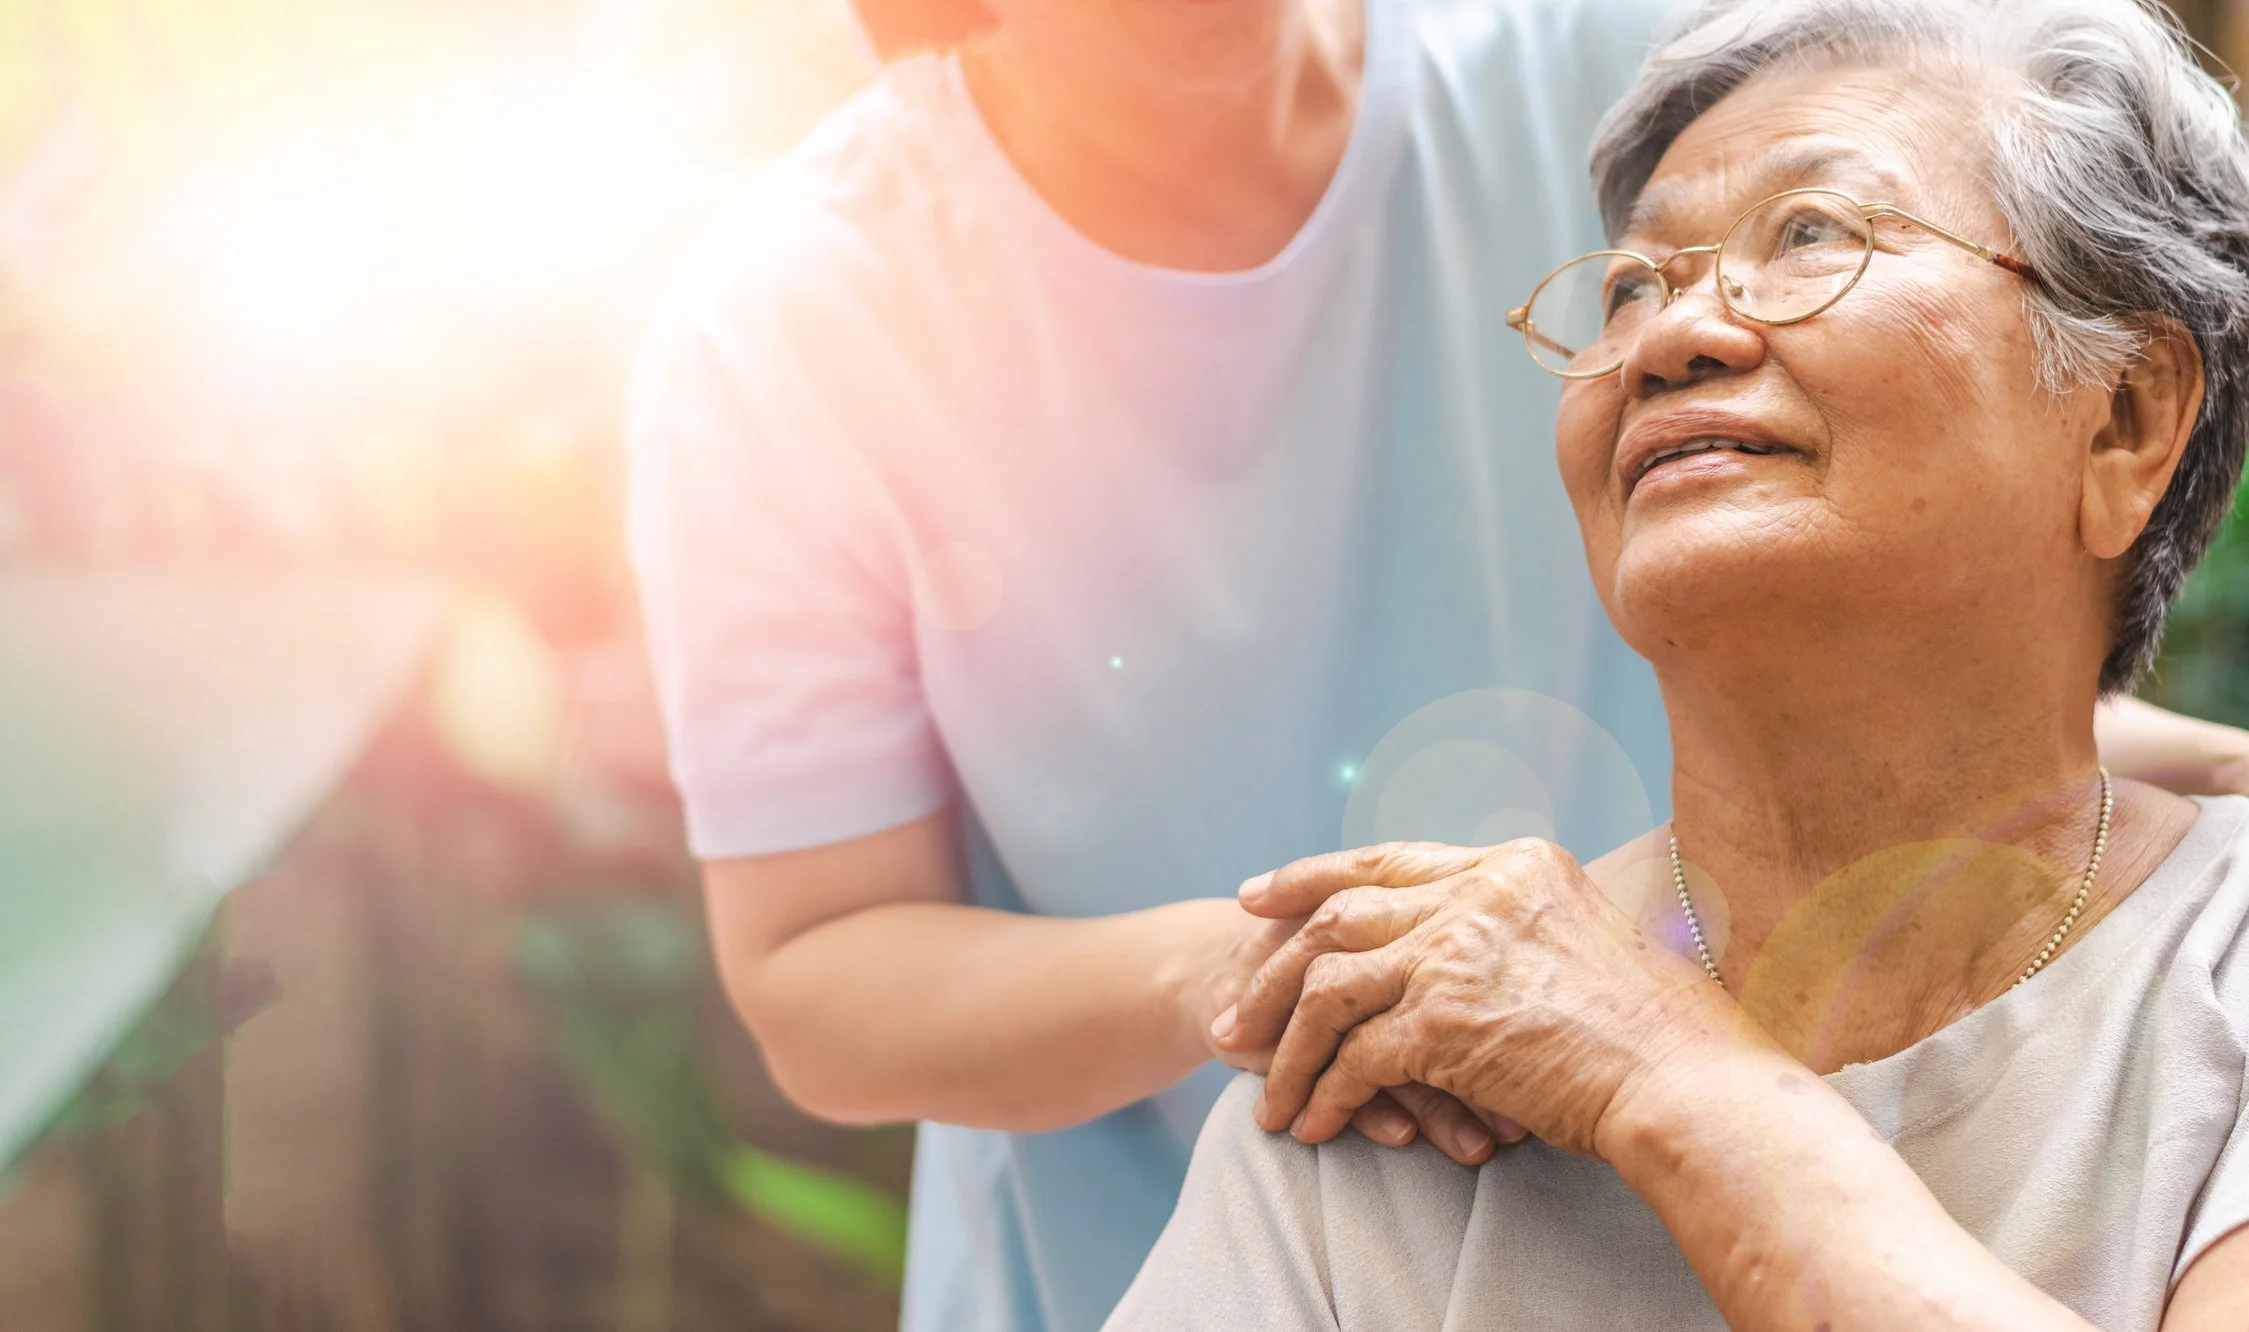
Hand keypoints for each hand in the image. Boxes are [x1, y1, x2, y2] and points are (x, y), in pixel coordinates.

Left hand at [1216, 839, 1748, 1157]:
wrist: (1694, 1086)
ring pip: (1329, 987)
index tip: (1260, 897)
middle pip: (1339, 913)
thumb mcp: (1594, 941)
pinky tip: (1312, 1124)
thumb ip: (1528, 927)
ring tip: (1261, 1087)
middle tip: (1234, 1008)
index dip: (1314, 877)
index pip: (1389, 861)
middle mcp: (1480, 894)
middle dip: (1272, 962)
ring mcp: (1458, 952)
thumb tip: (1484, 948)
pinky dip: (1324, 1093)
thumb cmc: (1668, 1035)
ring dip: (1285, 1044)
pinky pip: (1354, 1058)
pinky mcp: (1446, 1020)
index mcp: (1515, 864)